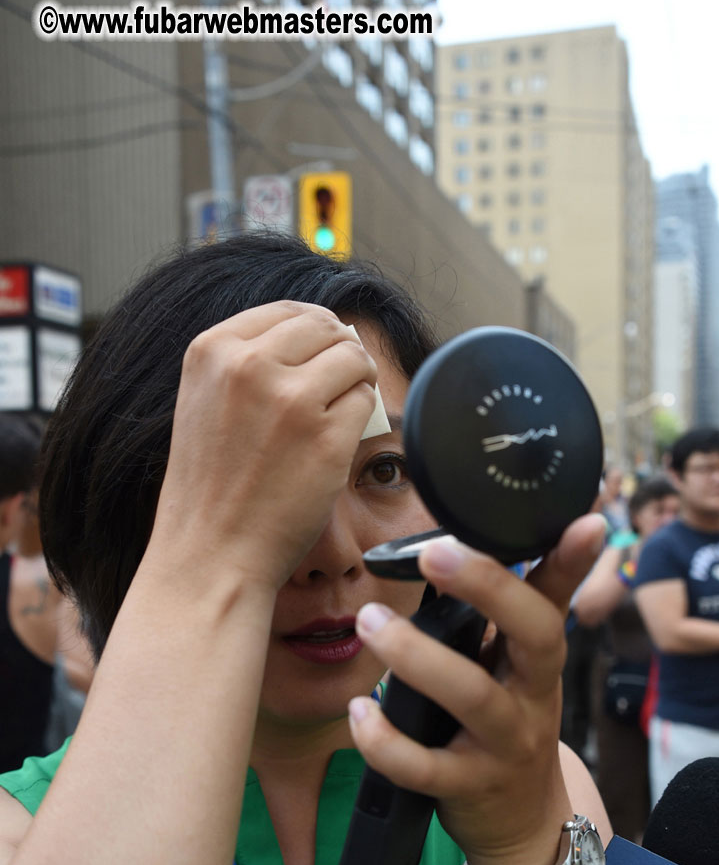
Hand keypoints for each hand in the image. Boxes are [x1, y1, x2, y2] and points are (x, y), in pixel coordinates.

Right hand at [149, 302, 377, 591]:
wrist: (211, 554)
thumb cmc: (213, 487)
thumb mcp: (207, 402)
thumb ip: (249, 363)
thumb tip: (322, 332)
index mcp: (212, 350)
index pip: (288, 311)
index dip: (315, 331)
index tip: (320, 357)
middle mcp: (248, 365)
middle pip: (326, 328)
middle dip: (341, 352)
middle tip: (339, 386)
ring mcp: (290, 400)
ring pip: (353, 358)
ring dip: (356, 382)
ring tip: (338, 415)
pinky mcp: (326, 437)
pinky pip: (366, 401)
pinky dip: (361, 418)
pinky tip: (336, 442)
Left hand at [347, 514, 606, 864]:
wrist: (524, 824)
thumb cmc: (508, 725)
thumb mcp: (517, 670)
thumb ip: (501, 613)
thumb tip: (468, 538)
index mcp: (540, 658)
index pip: (558, 599)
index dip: (573, 560)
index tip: (584, 521)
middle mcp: (534, 696)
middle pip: (536, 636)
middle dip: (489, 589)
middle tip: (434, 552)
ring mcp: (505, 744)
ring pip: (473, 696)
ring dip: (416, 656)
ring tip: (370, 621)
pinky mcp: (468, 786)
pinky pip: (424, 767)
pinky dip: (385, 740)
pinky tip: (358, 710)